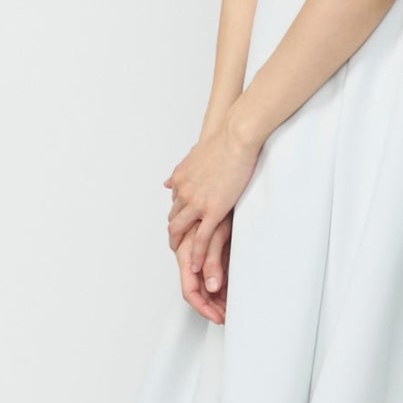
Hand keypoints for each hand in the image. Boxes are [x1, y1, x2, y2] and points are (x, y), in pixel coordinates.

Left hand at [163, 116, 259, 321]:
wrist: (235, 136)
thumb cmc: (223, 141)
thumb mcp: (194, 155)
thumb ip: (181, 171)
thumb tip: (168, 182)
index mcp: (181, 179)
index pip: (175, 204)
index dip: (178, 218)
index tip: (182, 229)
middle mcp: (184, 192)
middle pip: (174, 220)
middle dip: (175, 237)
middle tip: (179, 251)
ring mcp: (196, 203)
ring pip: (181, 231)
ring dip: (181, 249)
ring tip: (185, 264)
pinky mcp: (212, 210)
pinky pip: (199, 238)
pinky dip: (196, 254)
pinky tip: (197, 266)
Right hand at [174, 207, 231, 323]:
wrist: (226, 171)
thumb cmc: (221, 199)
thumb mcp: (220, 234)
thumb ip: (212, 260)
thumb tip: (212, 286)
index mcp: (187, 251)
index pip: (190, 291)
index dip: (204, 308)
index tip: (219, 317)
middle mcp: (185, 249)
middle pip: (194, 287)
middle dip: (210, 304)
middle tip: (228, 313)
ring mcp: (192, 242)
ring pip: (199, 278)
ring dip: (214, 293)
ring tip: (230, 300)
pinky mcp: (204, 235)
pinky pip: (206, 264)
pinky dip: (217, 277)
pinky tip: (228, 282)